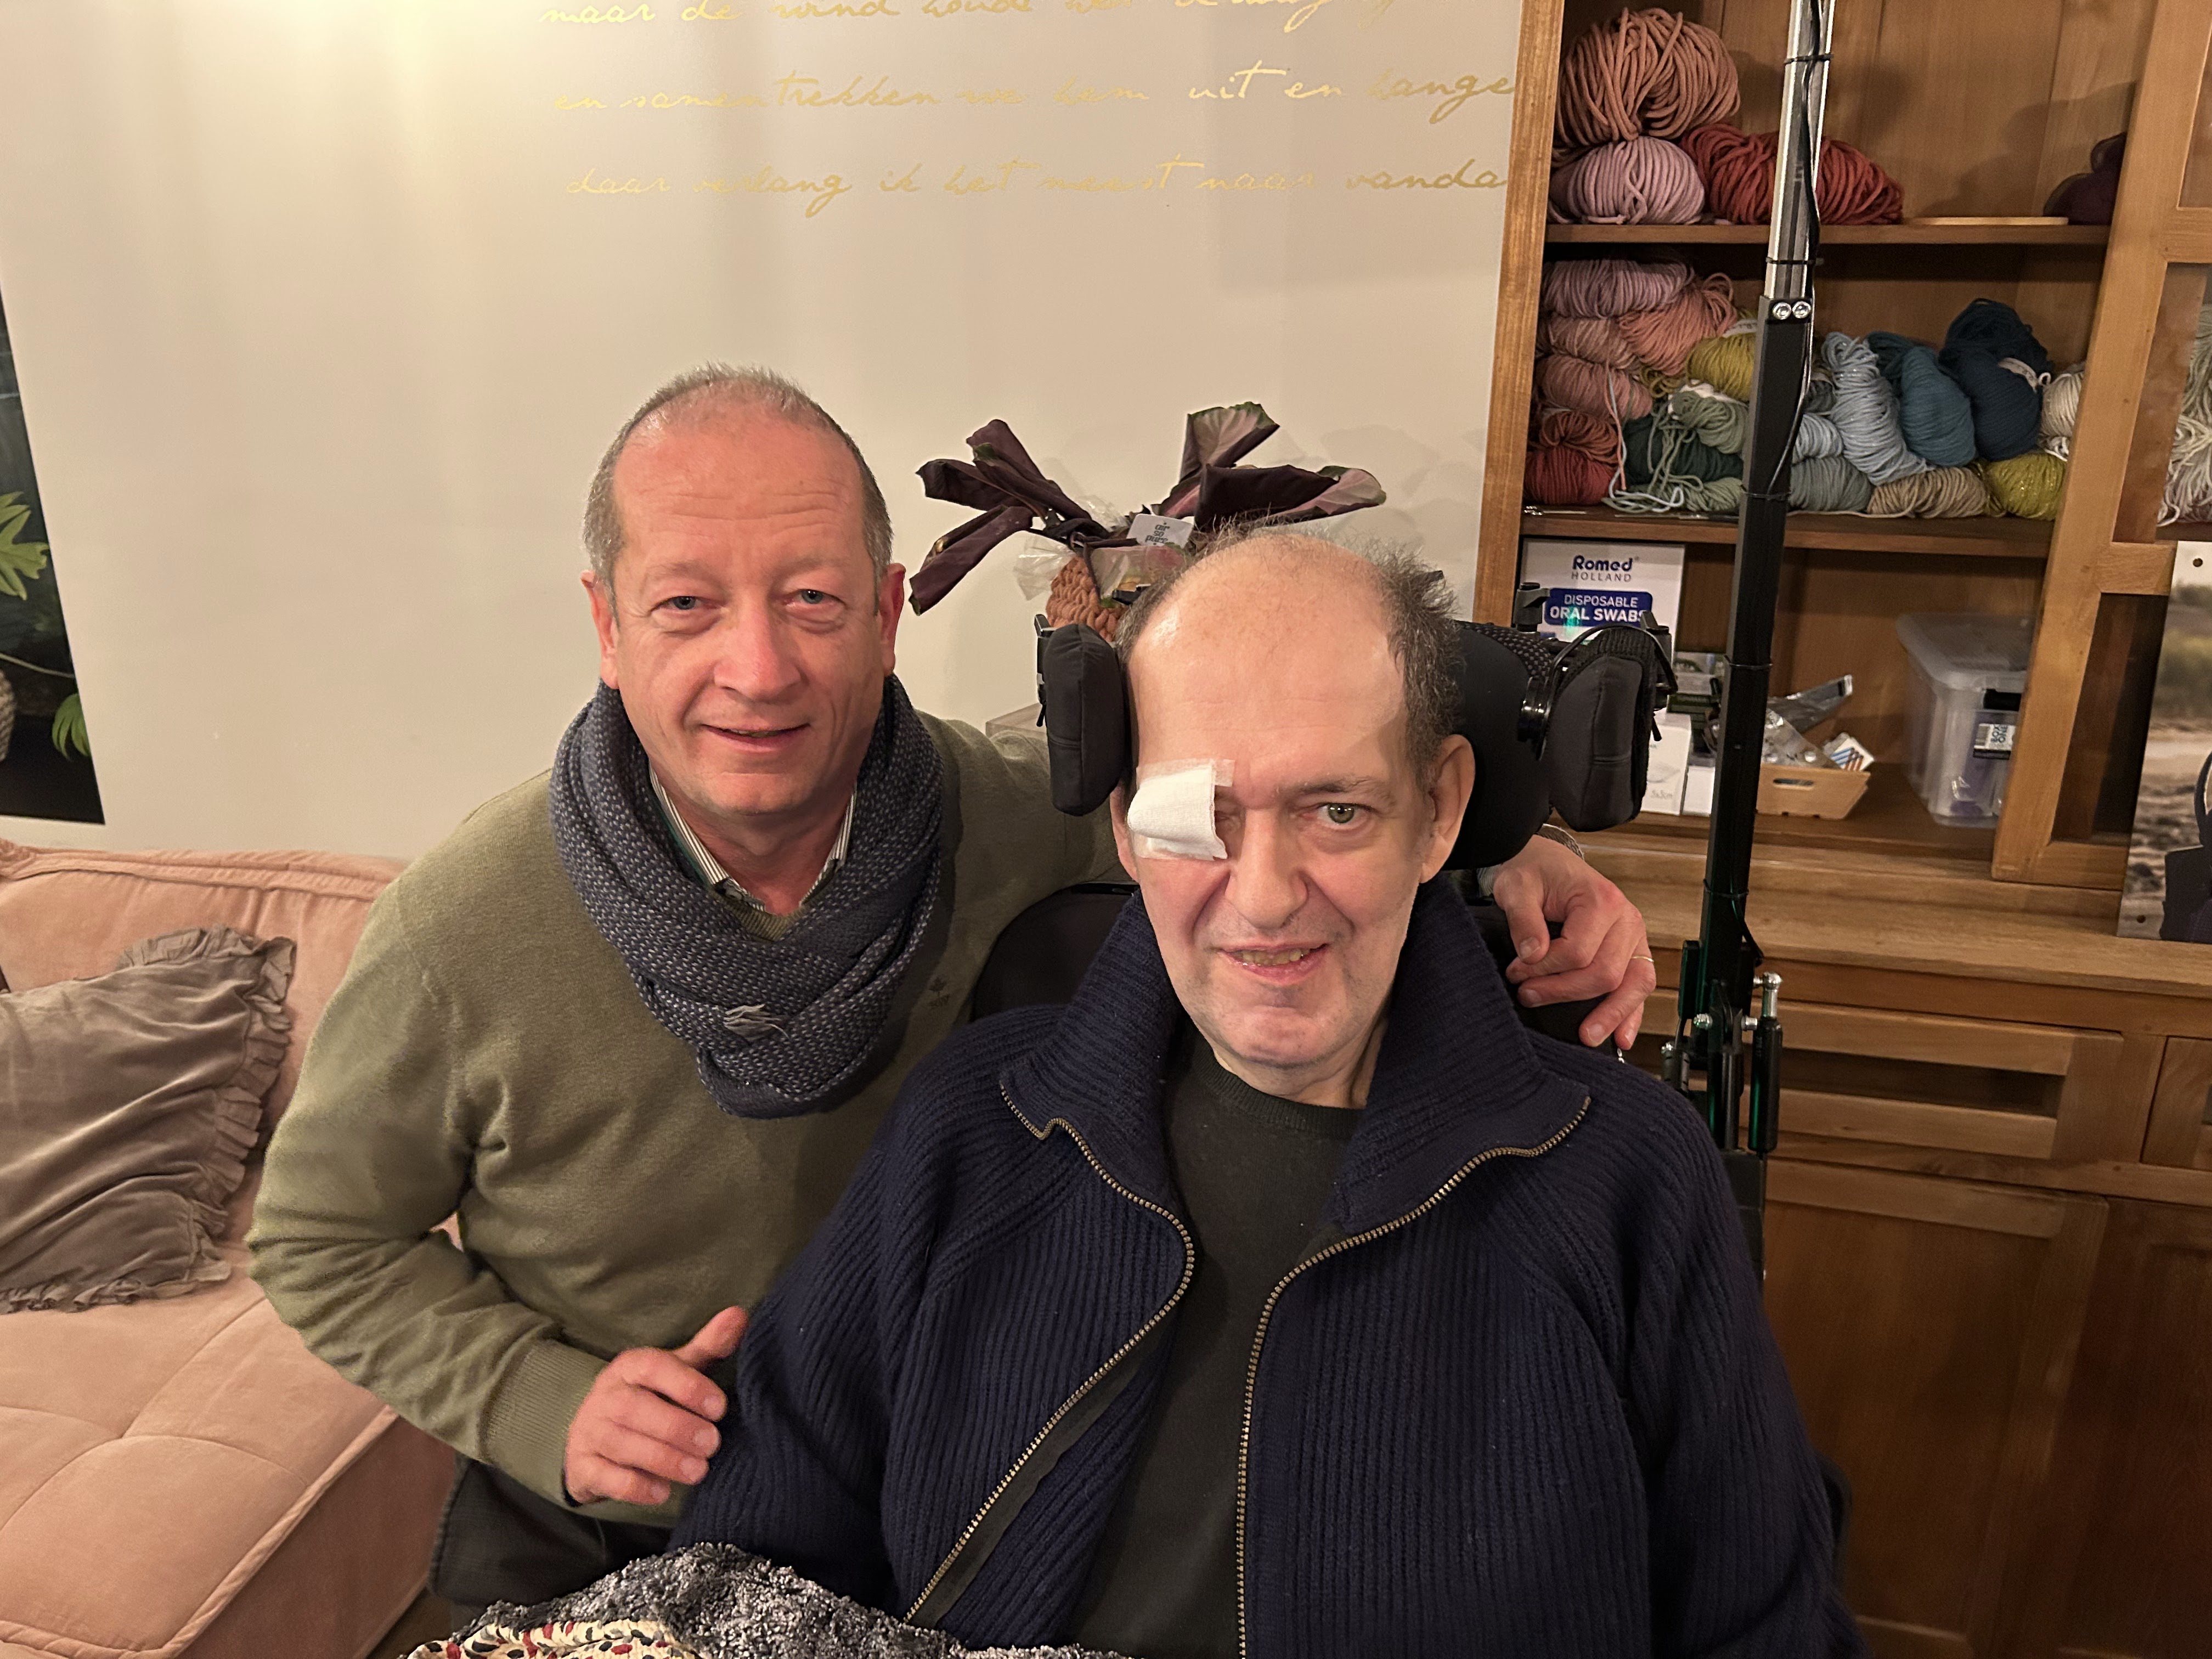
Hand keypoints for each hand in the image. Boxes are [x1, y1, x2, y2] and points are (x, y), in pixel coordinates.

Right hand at [563, 1305, 746, 1507]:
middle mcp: (605, 1396)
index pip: (653, 1367)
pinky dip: (634, 1486)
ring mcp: (590, 1432)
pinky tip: (662, 1492)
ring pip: (620, 1444)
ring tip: (699, 1471)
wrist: (594, 1434)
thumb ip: (708, 1347)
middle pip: (635, 1408)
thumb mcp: (677, 1370)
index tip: (719, 1407)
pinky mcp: (583, 1466)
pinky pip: (604, 1477)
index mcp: (630, 1367)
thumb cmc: (650, 1397)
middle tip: (712, 1444)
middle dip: (677, 1427)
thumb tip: (740, 1315)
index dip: (687, 1385)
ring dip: (662, 1459)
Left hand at [1491, 836, 1657, 1048]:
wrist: (1545, 862)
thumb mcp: (1517, 887)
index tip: (1516, 971)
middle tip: (1528, 996)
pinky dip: (1631, 1012)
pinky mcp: (1632, 951)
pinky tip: (1622, 1037)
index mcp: (1602, 900)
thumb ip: (1523, 919)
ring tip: (1588, 1037)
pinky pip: (1640, 984)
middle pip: (1605, 972)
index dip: (1544, 969)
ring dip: (1611, 1014)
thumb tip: (1531, 954)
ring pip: (1633, 984)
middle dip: (1565, 992)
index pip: (1578, 952)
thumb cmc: (1534, 872)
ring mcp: (1634, 937)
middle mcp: (1627, 919)